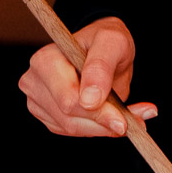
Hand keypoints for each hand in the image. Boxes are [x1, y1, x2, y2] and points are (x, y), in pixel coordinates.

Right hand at [19, 16, 155, 136]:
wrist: (105, 50)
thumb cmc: (106, 41)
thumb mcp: (112, 42)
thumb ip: (101, 66)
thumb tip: (90, 100)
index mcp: (45, 60)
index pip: (68, 99)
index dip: (97, 113)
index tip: (123, 122)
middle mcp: (35, 82)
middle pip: (69, 118)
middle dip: (104, 122)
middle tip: (136, 122)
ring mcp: (39, 101)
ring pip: (73, 128)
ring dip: (105, 127)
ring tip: (131, 117)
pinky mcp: (49, 116)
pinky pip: (75, 131)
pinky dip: (99, 128)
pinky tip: (115, 117)